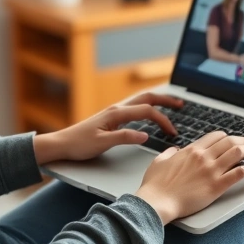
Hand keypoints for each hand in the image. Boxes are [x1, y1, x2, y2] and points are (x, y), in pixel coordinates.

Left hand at [33, 92, 182, 164]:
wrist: (61, 143)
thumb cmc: (79, 144)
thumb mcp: (102, 143)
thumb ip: (124, 138)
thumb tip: (146, 135)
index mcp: (116, 113)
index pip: (147, 112)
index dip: (163, 120)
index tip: (173, 132)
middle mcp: (117, 109)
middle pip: (146, 98)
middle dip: (166, 100)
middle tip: (182, 105)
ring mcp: (114, 112)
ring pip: (141, 101)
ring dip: (158, 102)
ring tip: (172, 105)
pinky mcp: (112, 117)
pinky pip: (135, 108)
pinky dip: (148, 107)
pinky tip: (151, 114)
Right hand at [134, 131, 243, 223]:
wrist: (157, 202)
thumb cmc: (155, 186)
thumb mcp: (159, 162)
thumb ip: (169, 154)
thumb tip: (174, 151)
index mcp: (191, 150)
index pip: (216, 136)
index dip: (229, 137)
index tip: (235, 140)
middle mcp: (203, 157)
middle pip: (230, 141)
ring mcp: (211, 171)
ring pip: (237, 153)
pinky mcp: (216, 186)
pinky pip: (239, 173)